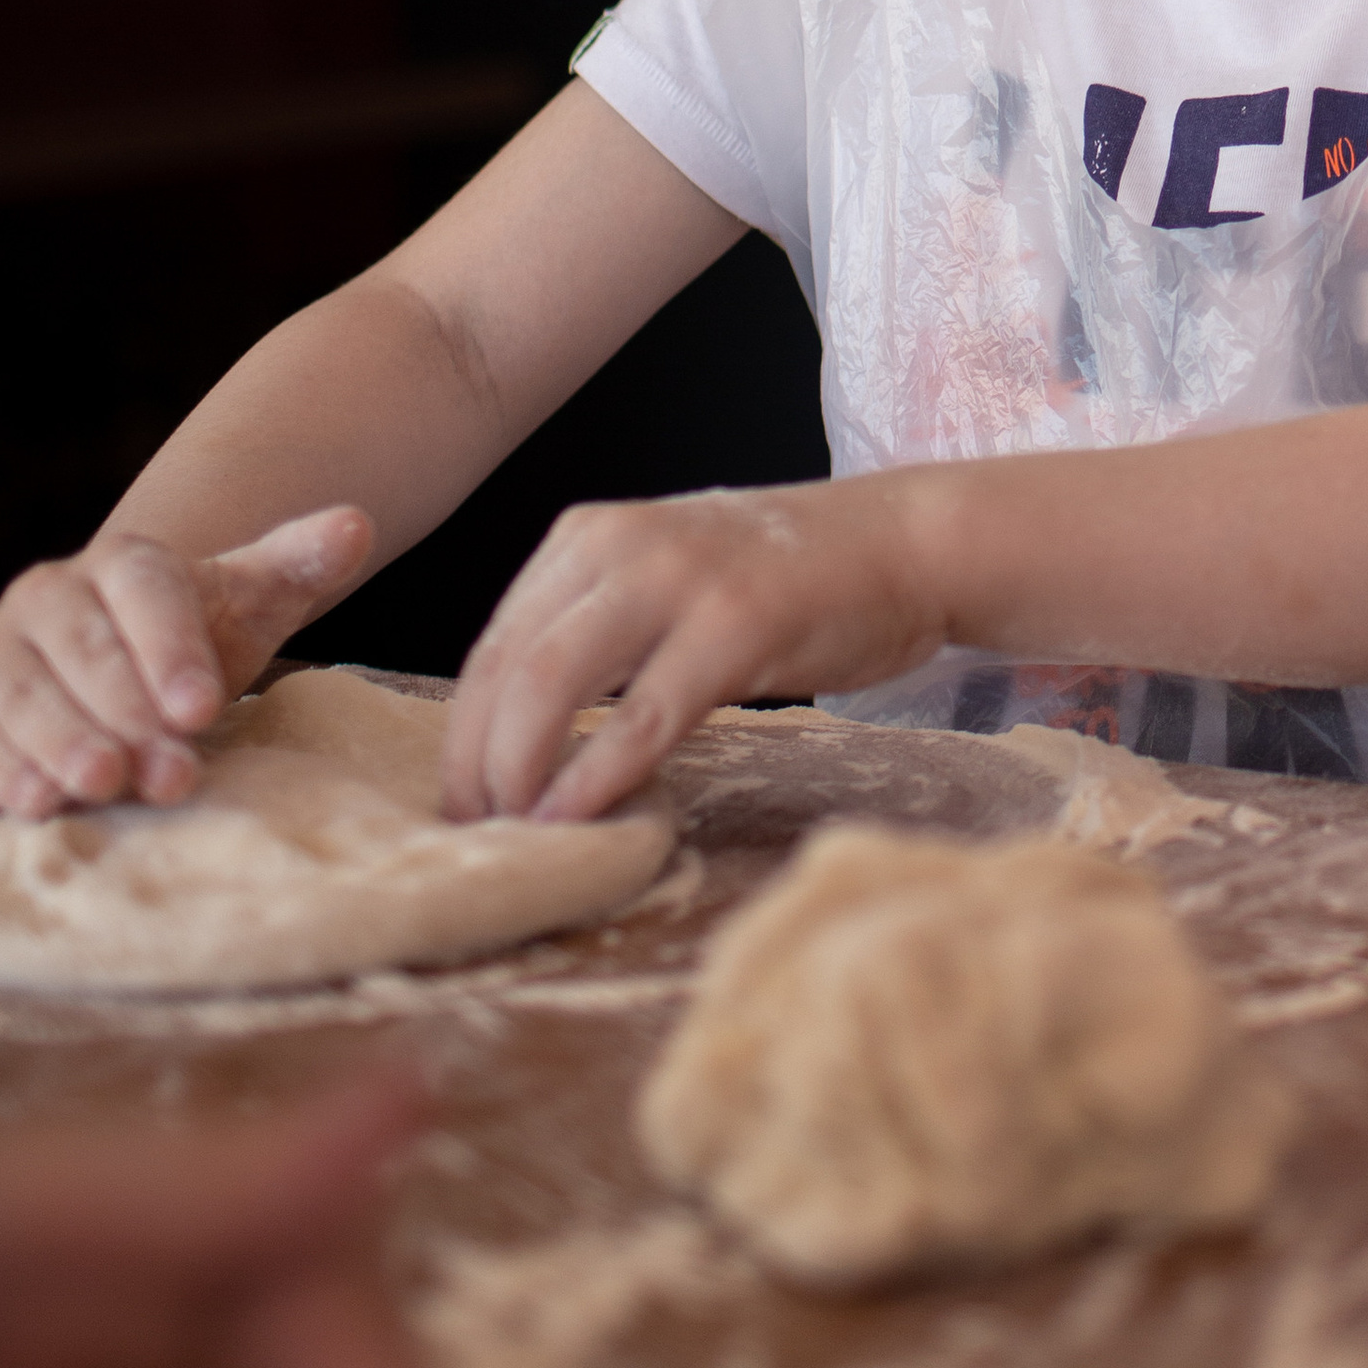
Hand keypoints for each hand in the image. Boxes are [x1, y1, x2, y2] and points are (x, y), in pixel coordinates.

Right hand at [0, 509, 373, 818]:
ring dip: (62, 743)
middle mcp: (51, 598)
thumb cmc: (194, 641)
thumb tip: (356, 527)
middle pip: (85, 653)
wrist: (118, 669)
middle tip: (168, 772)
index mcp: (124, 565)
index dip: (172, 649)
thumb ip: (300, 564)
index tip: (204, 708)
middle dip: (127, 714)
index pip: (147, 593)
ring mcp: (1, 654)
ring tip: (102, 784)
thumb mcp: (251, 601)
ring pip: (23, 695)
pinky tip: (36, 801)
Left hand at [443, 483, 938, 826]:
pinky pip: (643, 715)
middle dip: (477, 763)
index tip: (464, 801)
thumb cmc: (787, 577)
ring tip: (517, 832)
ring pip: (551, 684)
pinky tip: (576, 817)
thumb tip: (522, 732)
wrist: (903, 543)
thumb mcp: (668, 577)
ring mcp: (680, 578)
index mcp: (590, 535)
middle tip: (478, 833)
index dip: (464, 733)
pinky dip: (597, 774)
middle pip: (506, 668)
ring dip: (518, 771)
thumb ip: (598, 630)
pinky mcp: (737, 623)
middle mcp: (621, 544)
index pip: (494, 643)